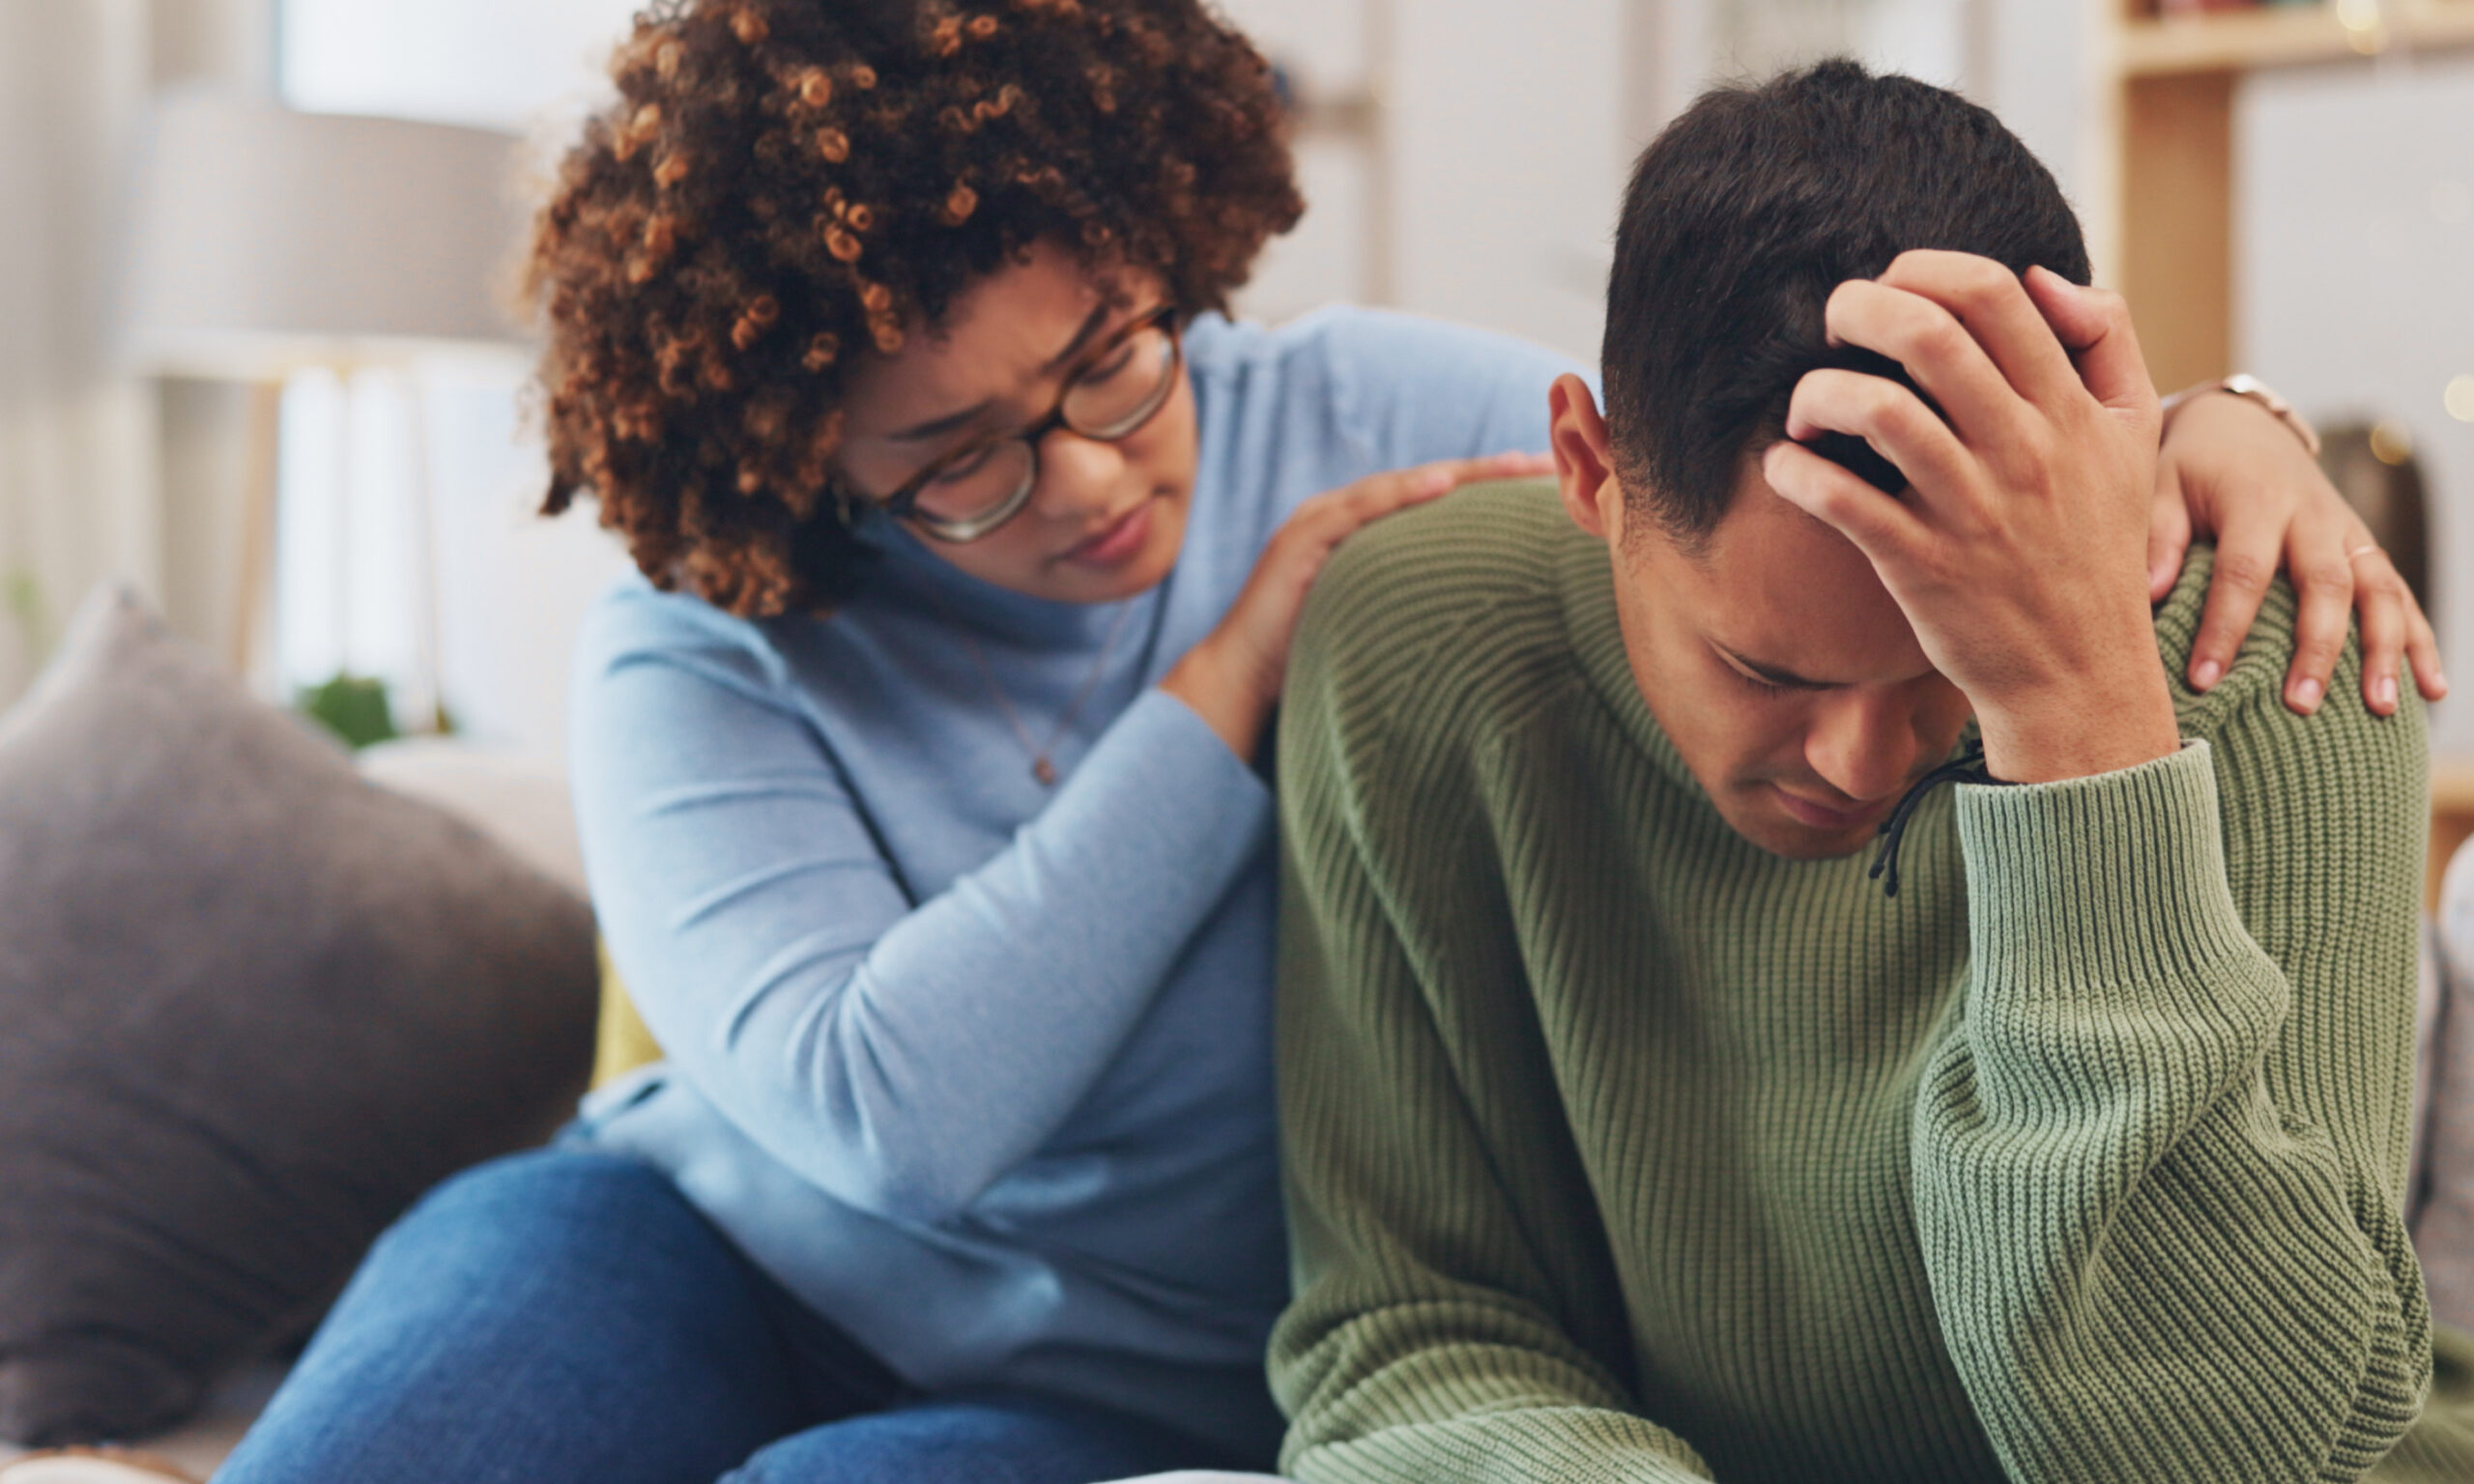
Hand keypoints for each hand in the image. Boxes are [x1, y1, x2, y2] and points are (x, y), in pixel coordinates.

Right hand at [1163, 451, 1554, 757]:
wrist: (1240, 678)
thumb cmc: (1309, 657)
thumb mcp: (1376, 624)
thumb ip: (1415, 608)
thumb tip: (1481, 622)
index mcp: (1363, 534)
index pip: (1433, 502)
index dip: (1486, 490)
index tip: (1542, 486)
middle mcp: (1341, 515)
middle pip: (1425, 484)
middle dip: (1485, 472)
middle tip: (1542, 463)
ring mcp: (1318, 522)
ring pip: (1398, 486)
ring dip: (1457, 473)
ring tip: (1508, 467)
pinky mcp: (1300, 540)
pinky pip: (1357, 509)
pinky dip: (1399, 494)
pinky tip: (1441, 485)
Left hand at [1760, 250, 2179, 784]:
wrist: (2080, 675)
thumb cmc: (2095, 547)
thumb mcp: (2136, 438)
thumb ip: (2107, 342)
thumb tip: (2042, 276)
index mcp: (2068, 409)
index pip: (1994, 295)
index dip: (1924, 269)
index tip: (1891, 286)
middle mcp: (2022, 451)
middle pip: (1928, 336)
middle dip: (1858, 308)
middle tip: (1832, 324)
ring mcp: (1970, 509)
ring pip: (1878, 412)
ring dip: (1819, 392)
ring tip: (1807, 409)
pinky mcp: (1922, 566)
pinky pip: (1842, 501)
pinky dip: (1796, 472)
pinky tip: (1786, 467)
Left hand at [2146, 390, 2444, 716]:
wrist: (2243, 430)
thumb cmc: (2192, 469)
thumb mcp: (2161, 486)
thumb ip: (2158, 537)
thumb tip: (2150, 593)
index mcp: (2257, 500)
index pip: (2244, 570)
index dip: (2226, 626)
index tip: (2204, 679)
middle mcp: (2314, 516)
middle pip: (2325, 585)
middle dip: (2317, 648)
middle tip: (2300, 705)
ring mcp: (2348, 533)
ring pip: (2379, 590)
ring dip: (2385, 650)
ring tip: (2381, 708)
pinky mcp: (2365, 549)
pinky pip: (2401, 595)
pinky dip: (2420, 641)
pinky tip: (2431, 688)